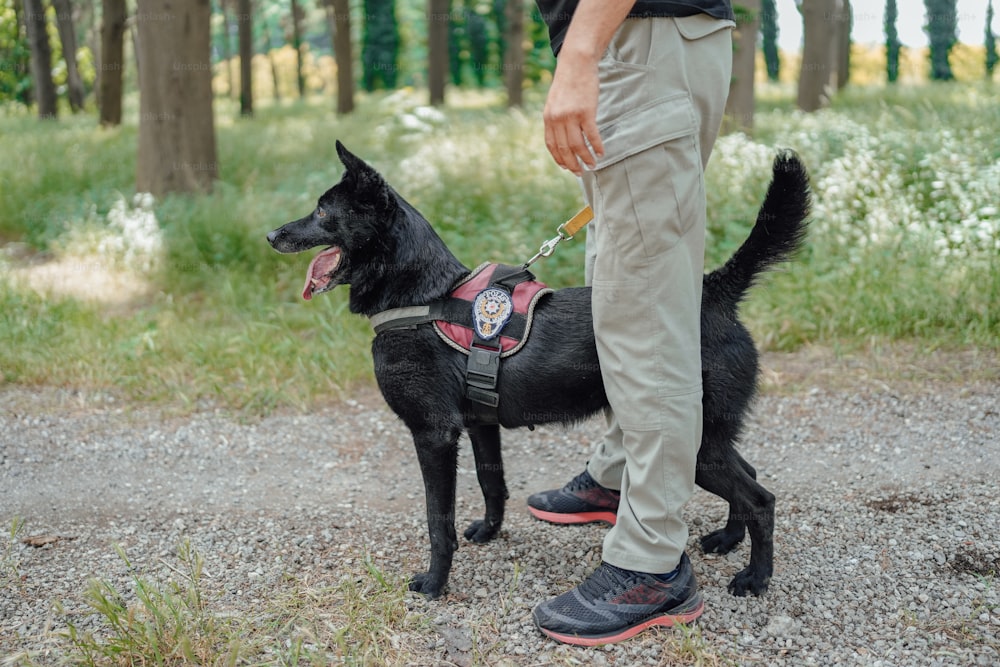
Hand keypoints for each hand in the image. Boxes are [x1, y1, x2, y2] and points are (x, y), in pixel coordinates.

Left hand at [542, 54, 603, 175]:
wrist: (576, 63)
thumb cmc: (567, 82)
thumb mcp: (554, 101)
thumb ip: (555, 118)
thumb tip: (561, 135)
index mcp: (548, 117)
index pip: (551, 145)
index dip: (559, 159)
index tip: (566, 168)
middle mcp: (557, 119)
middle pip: (564, 149)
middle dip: (572, 164)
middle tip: (580, 172)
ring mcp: (571, 116)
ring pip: (578, 145)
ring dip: (586, 158)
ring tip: (593, 165)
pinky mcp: (586, 111)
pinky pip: (592, 135)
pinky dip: (597, 146)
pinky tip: (601, 152)